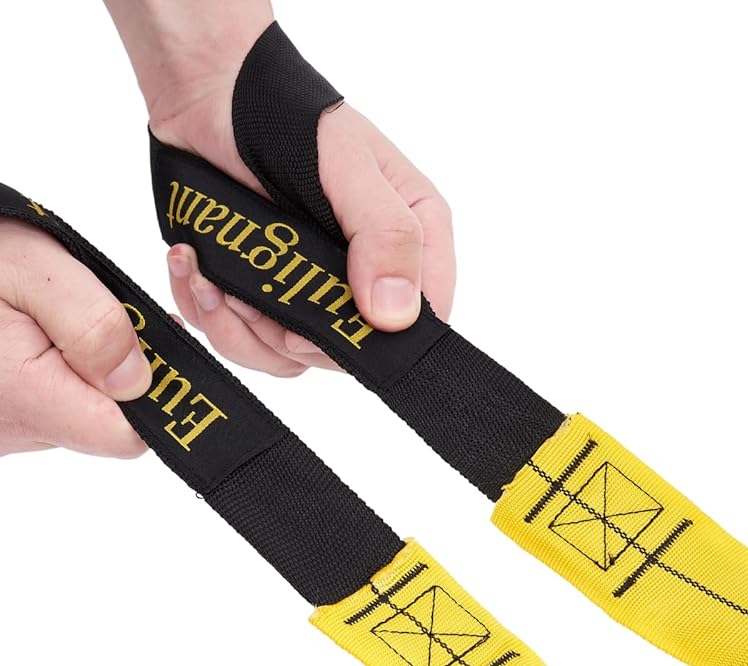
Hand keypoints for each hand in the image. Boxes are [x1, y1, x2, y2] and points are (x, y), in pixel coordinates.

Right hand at [0, 219, 149, 457]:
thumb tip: (138, 379)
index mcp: (27, 400)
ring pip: (80, 409)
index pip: (127, 435)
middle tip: (92, 312)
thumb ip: (92, 325)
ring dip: (86, 365)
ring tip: (54, 314)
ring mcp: (5, 430)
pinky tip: (39, 330)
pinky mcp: (1, 417)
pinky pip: (52, 401)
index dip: (153, 394)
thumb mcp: (33, 270)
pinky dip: (59, 367)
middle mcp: (14, 430)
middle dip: (116, 370)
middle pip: (108, 421)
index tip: (143, 342)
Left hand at [156, 102, 454, 377]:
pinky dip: (214, 320)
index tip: (316, 325)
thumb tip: (396, 314)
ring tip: (211, 277)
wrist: (206, 97)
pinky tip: (197, 275)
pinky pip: (250, 345)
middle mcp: (370, 275)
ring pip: (294, 358)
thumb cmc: (285, 115)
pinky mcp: (269, 300)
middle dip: (289, 334)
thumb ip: (384, 235)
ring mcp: (317, 291)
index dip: (376, 339)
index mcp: (412, 239)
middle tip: (246, 294)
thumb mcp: (348, 165)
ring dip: (242, 330)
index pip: (422, 320)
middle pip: (350, 352)